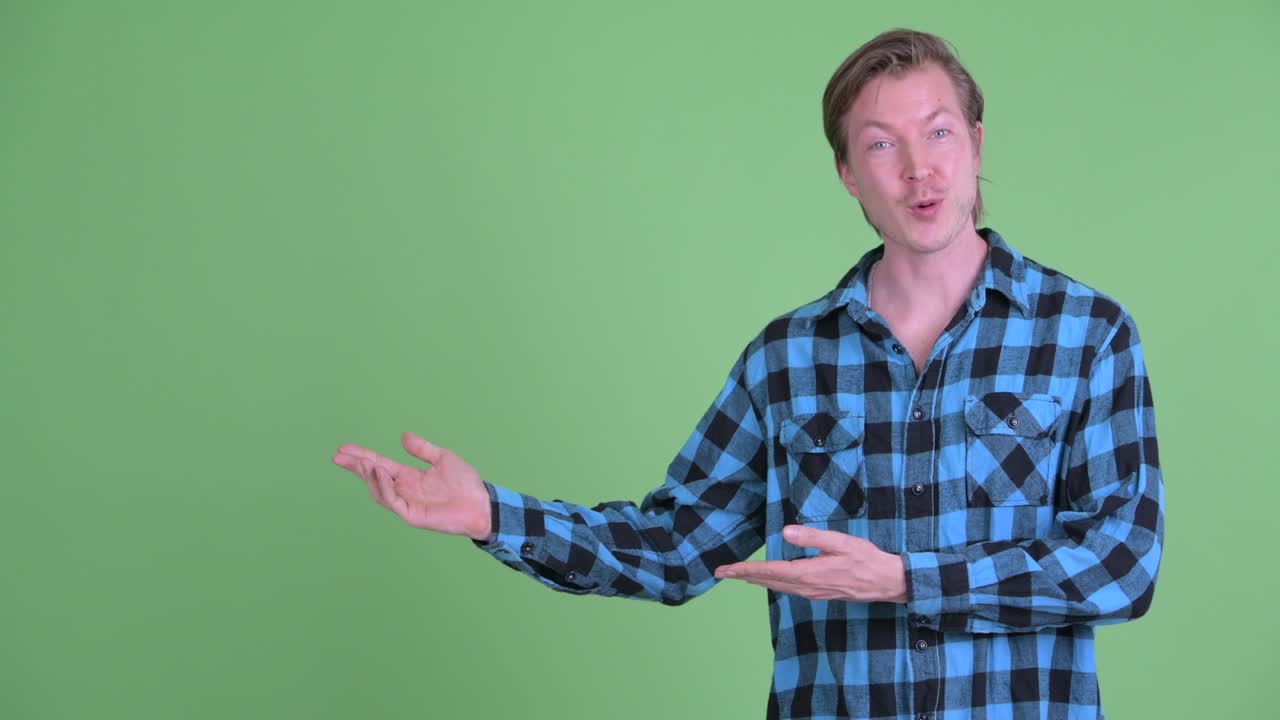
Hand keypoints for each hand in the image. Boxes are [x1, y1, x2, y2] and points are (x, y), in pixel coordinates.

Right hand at [331, 432, 491, 540]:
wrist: (481, 504)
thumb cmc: (465, 484)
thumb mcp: (442, 458)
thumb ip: (422, 449)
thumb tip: (402, 436)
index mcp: (409, 477)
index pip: (379, 465)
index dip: (362, 457)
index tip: (344, 448)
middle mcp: (404, 490)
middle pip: (373, 478)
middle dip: (356, 467)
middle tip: (338, 456)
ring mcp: (406, 504)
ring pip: (379, 491)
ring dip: (369, 476)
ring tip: (362, 461)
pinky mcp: (412, 515)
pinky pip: (393, 501)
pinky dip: (384, 487)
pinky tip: (381, 472)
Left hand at [714, 525, 907, 602]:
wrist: (887, 582)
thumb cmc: (866, 559)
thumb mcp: (840, 542)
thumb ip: (812, 537)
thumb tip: (786, 533)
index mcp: (807, 574)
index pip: (768, 572)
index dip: (744, 570)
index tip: (724, 570)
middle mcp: (806, 587)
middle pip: (767, 581)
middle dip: (743, 576)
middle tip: (721, 572)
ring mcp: (812, 592)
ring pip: (777, 587)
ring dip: (756, 580)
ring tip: (739, 575)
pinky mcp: (818, 593)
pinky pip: (788, 589)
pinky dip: (772, 583)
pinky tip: (769, 580)